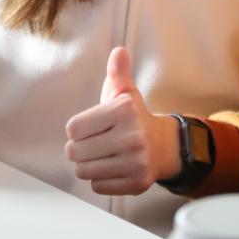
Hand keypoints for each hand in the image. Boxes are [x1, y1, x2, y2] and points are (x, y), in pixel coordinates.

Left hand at [63, 47, 181, 195]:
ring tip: (103, 155)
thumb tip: (118, 52)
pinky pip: (98, 186)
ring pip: (84, 171)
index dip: (78, 129)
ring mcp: (135, 162)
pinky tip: (113, 168)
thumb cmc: (135, 118)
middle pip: (75, 152)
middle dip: (80, 149)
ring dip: (88, 165)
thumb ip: (118, 72)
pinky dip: (101, 179)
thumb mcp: (125, 93)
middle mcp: (131, 137)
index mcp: (124, 111)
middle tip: (95, 143)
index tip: (91, 127)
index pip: (73, 128)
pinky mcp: (136, 183)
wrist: (165, 146)